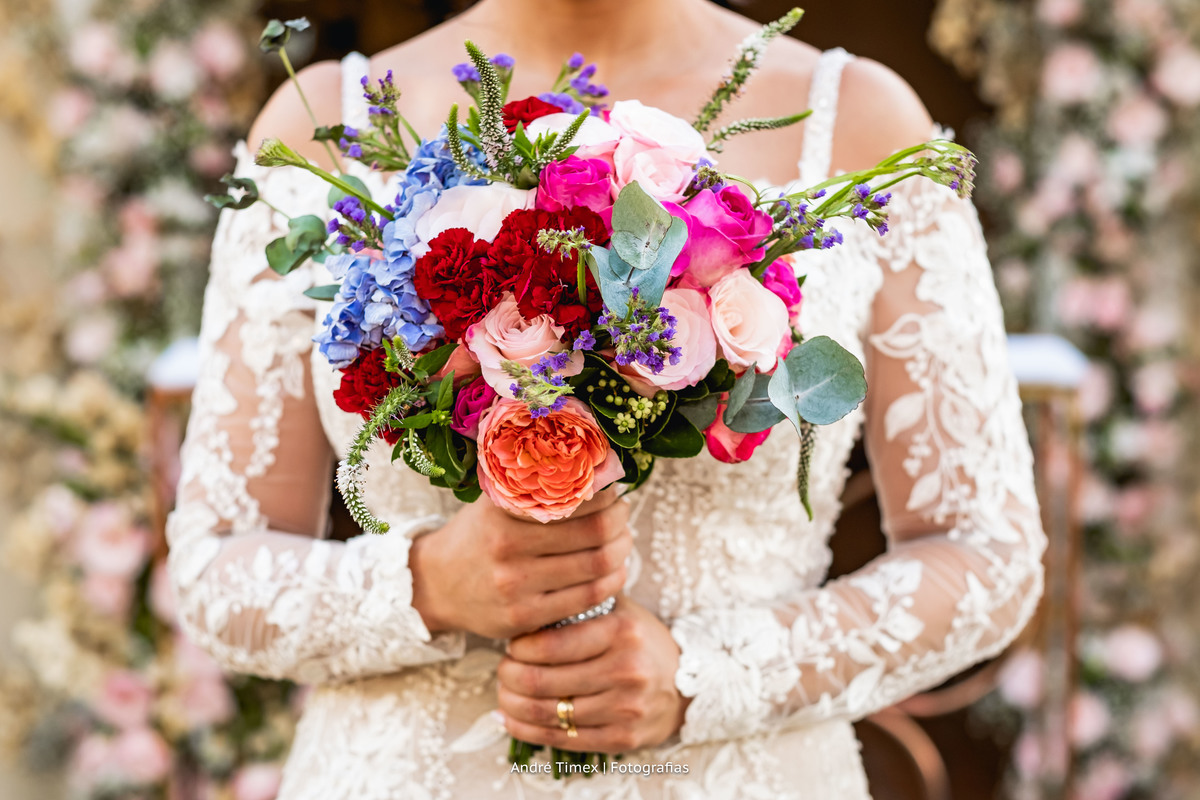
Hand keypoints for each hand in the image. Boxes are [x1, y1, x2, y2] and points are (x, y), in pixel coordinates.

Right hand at [410, 489, 631, 639]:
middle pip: (595, 533)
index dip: (606, 494)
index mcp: (503, 511)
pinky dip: (611, 582)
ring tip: (622, 542)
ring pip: (596, 567)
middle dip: (620, 523)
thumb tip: (593, 468)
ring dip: (621, 552)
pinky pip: (587, 599)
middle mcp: (507, 547)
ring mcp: (515, 587)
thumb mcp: (494, 503)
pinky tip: (613, 571)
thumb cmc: (477, 536)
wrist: (434, 585)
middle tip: (623, 517)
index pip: (576, 498)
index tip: (614, 491)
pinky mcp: (523, 618)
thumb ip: (533, 487)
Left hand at [496, 596, 690, 753]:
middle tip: (503, 669)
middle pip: (541, 681)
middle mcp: (626, 670)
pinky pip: (561, 739)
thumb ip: (583, 599)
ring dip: (512, 705)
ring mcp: (625, 708)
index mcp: (622, 632)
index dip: (519, 647)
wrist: (687, 685)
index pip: (551, 644)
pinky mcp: (622, 738)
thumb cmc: (641, 643)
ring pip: (547, 713)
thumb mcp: (621, 611)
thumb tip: (532, 594)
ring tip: (504, 693)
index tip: (512, 645)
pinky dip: (526, 730)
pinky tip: (511, 720)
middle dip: (509, 676)